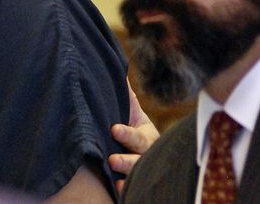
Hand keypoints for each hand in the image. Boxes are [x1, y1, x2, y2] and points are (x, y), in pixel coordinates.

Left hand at [109, 78, 159, 192]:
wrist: (140, 148)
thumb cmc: (131, 125)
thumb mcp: (131, 111)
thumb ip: (125, 94)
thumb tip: (117, 69)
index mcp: (146, 136)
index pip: (137, 136)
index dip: (127, 133)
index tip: (114, 129)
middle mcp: (146, 155)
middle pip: (140, 159)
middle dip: (127, 160)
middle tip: (112, 159)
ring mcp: (142, 170)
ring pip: (138, 175)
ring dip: (126, 175)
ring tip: (113, 174)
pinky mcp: (135, 182)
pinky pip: (133, 190)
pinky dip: (126, 190)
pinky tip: (118, 188)